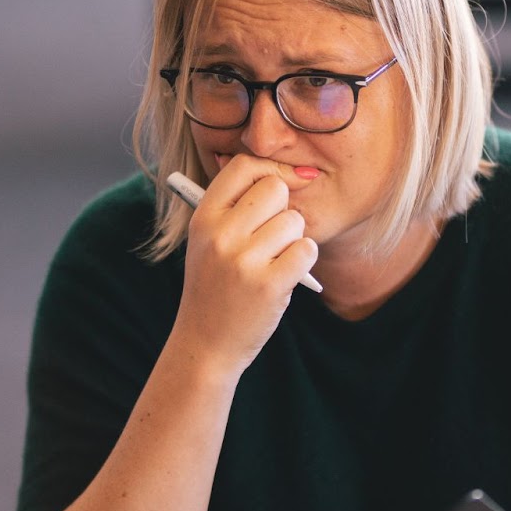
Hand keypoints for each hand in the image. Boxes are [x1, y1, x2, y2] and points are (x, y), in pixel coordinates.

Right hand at [172, 154, 318, 366]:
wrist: (206, 343)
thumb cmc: (215, 287)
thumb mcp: (207, 242)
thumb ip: (235, 207)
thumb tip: (288, 173)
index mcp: (203, 218)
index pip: (243, 166)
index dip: (269, 170)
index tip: (283, 184)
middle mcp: (220, 235)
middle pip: (275, 189)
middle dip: (284, 209)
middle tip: (273, 237)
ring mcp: (243, 260)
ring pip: (295, 221)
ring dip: (294, 240)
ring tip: (274, 262)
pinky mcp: (269, 284)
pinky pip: (306, 249)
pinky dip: (304, 261)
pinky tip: (286, 275)